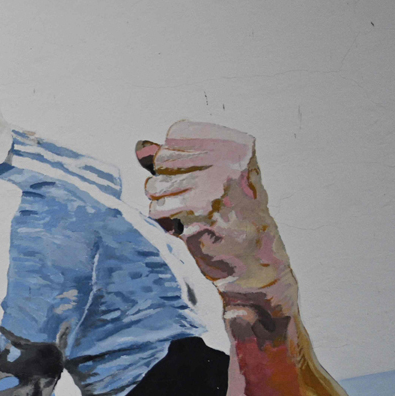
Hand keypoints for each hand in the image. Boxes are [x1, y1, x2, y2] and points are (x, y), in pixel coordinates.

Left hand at [136, 121, 295, 318]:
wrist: (255, 260)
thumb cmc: (232, 216)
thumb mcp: (212, 177)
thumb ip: (174, 158)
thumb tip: (140, 145)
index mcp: (236, 146)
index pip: (176, 134)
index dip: (175, 160)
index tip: (199, 177)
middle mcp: (228, 162)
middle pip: (161, 159)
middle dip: (167, 183)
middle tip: (196, 201)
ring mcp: (213, 187)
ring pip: (154, 186)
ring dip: (165, 205)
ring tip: (194, 215)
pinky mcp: (197, 213)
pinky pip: (157, 210)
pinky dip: (167, 223)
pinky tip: (191, 229)